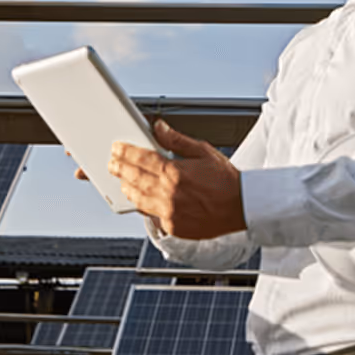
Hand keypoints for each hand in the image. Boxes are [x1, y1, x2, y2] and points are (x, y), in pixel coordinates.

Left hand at [108, 119, 245, 239]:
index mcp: (175, 172)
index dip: (125, 152)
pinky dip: (142, 203)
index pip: (141, 159)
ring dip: (127, 186)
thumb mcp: (203, 151)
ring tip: (122, 178)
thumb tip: (158, 128)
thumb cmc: (225, 179)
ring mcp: (169, 212)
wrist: (242, 207)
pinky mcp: (173, 226)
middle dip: (120, 168)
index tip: (117, 148)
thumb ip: (176, 140)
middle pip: (134, 178)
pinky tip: (139, 196)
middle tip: (112, 162)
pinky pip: (150, 213)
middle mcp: (169, 194)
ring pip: (138, 198)